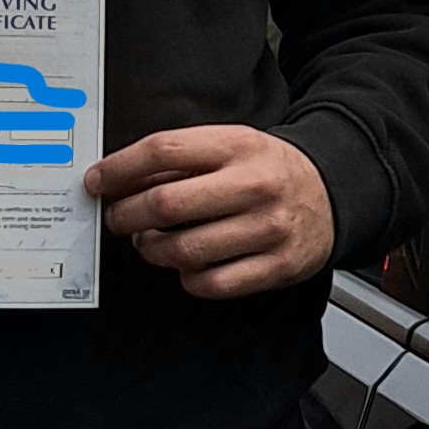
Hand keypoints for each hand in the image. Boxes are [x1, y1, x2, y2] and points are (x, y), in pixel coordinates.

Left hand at [86, 127, 334, 300]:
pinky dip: (187, 278)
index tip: (97, 182)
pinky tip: (187, 264)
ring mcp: (268, 228)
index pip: (164, 150)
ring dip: (151, 250)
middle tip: (116, 219)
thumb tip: (119, 181)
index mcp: (238, 145)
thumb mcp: (230, 146)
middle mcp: (254, 185)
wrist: (331, 193)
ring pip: (184, 250)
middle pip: (166, 203)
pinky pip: (211, 283)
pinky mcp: (277, 266)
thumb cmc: (266, 170)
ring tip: (148, 242)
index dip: (120, 168)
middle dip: (126, 215)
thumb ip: (181, 160)